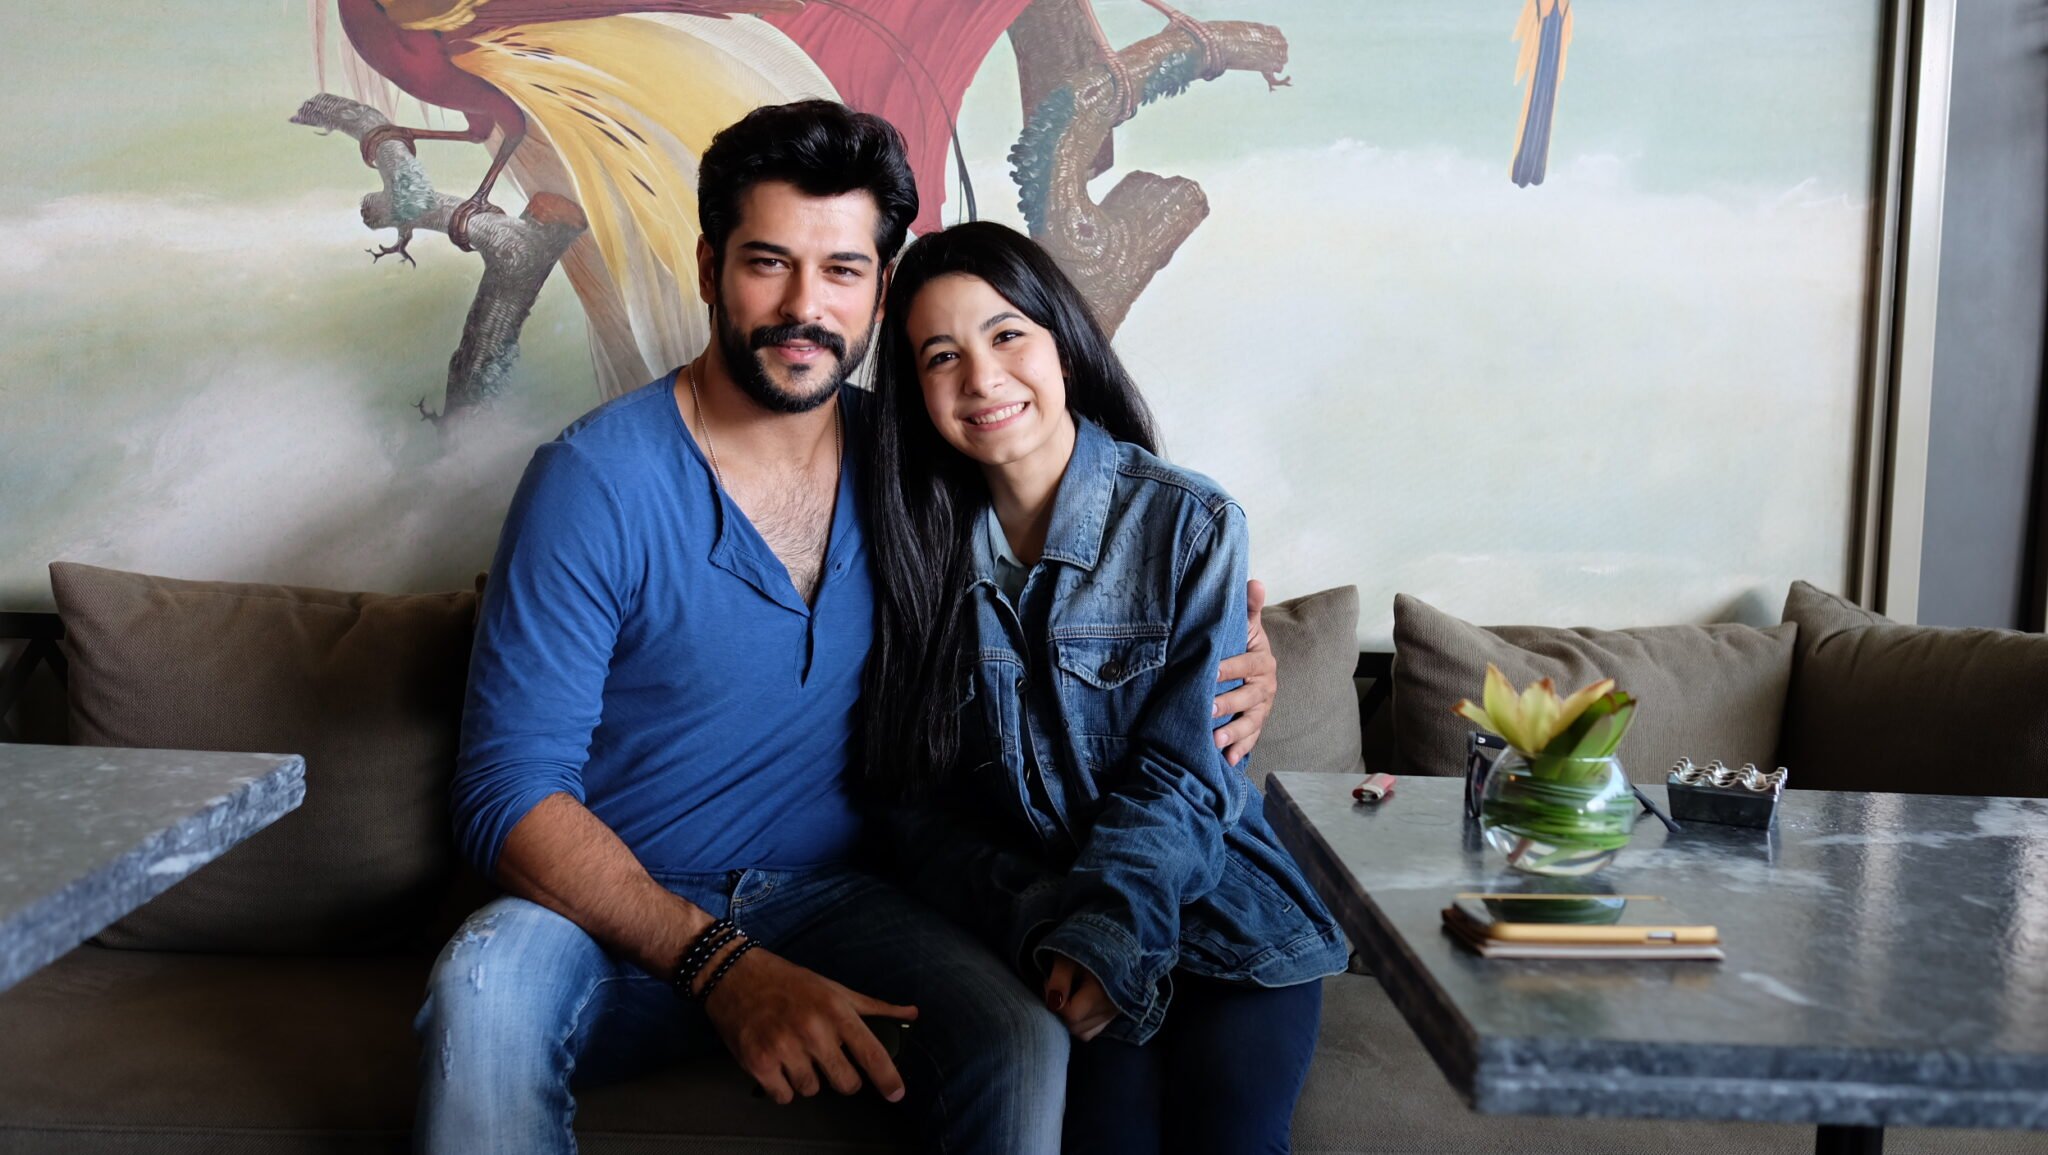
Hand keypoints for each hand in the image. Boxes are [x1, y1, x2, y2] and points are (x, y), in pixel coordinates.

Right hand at [702, 946, 918, 1103]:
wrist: (734, 975)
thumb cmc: (787, 981)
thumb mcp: (834, 989)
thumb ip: (874, 1007)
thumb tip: (910, 1014)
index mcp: (836, 1011)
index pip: (872, 1053)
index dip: (888, 1079)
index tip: (897, 1093)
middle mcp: (813, 1031)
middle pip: (845, 1083)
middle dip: (840, 1077)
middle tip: (827, 1059)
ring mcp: (784, 1048)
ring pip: (812, 1090)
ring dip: (806, 1079)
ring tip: (794, 1052)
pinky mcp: (758, 1063)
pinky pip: (784, 1097)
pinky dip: (782, 1086)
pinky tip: (777, 1064)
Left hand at [1042, 954, 1117, 1041]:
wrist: (1114, 940)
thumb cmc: (1087, 946)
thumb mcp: (1068, 958)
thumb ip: (1059, 980)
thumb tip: (1052, 1004)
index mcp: (1101, 993)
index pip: (1072, 1014)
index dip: (1056, 1002)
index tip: (1050, 982)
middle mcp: (1110, 1008)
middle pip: (1076, 1026)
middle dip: (1060, 1011)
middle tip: (1056, 987)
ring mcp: (1113, 1013)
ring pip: (1082, 1031)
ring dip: (1069, 1018)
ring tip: (1067, 994)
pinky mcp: (1112, 1015)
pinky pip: (1092, 1030)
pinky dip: (1080, 1023)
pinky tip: (1076, 1004)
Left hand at [1213, 578, 1276, 765]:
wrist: (1255, 665)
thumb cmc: (1243, 643)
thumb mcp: (1246, 626)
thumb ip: (1248, 608)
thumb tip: (1254, 582)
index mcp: (1263, 661)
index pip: (1246, 665)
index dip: (1230, 668)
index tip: (1211, 672)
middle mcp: (1265, 686)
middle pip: (1248, 698)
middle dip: (1228, 705)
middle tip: (1207, 710)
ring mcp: (1262, 708)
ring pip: (1251, 722)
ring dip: (1234, 733)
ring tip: (1216, 741)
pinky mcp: (1256, 724)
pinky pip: (1251, 739)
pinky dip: (1241, 750)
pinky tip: (1227, 760)